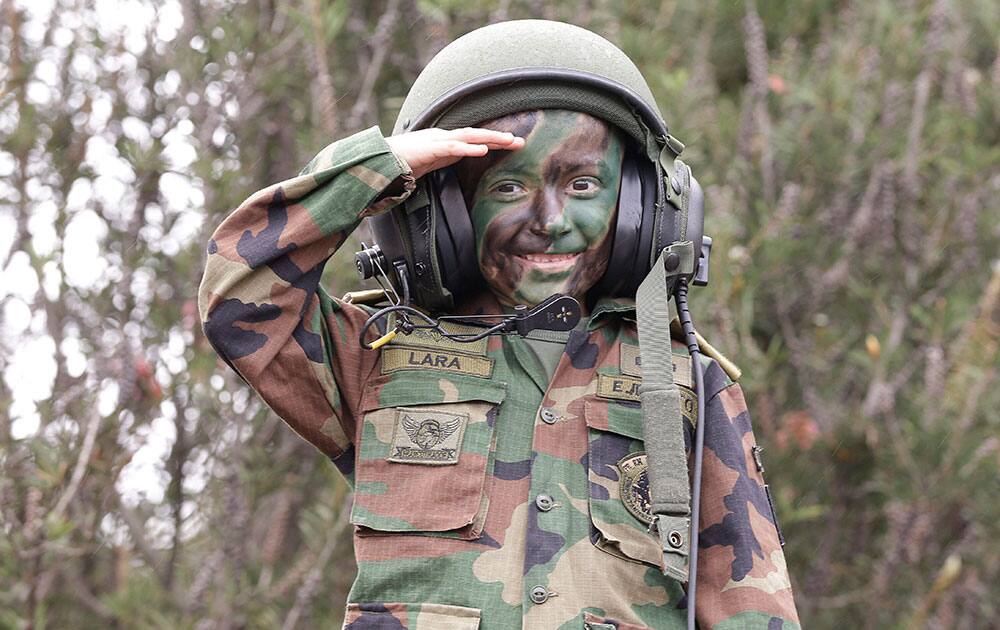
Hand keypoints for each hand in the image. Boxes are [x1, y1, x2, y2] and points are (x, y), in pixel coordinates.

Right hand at [385, 127, 524, 179]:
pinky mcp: (430, 147)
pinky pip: (453, 146)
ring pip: (470, 137)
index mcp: (445, 142)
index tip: (512, 145)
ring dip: (490, 138)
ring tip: (508, 141)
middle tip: (520, 142)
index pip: (474, 140)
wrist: (380, 160)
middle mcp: (444, 137)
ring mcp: (438, 140)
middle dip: (499, 138)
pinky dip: (469, 147)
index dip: (494, 141)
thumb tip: (457, 164)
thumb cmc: (401, 163)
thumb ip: (444, 162)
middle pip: (477, 135)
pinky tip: (483, 149)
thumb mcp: (429, 163)